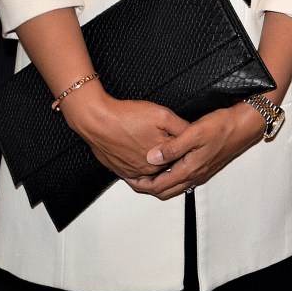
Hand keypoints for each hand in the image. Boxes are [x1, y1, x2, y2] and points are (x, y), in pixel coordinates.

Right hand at [59, 87, 188, 179]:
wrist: (97, 121)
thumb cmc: (126, 117)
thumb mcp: (162, 115)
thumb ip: (181, 127)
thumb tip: (194, 135)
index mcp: (164, 156)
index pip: (183, 157)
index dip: (187, 148)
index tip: (187, 141)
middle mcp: (151, 168)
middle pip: (169, 165)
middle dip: (174, 156)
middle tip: (171, 143)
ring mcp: (135, 172)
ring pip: (153, 171)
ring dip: (158, 163)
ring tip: (155, 147)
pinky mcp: (122, 172)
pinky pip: (137, 175)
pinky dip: (142, 168)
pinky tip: (142, 157)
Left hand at [129, 102, 267, 198]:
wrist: (244, 126)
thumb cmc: (222, 126)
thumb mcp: (194, 133)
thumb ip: (172, 147)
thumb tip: (151, 158)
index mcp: (190, 169)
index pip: (158, 186)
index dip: (140, 184)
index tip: (127, 176)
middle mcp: (195, 175)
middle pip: (164, 191)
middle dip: (146, 187)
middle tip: (131, 177)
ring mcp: (200, 172)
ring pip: (173, 186)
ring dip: (157, 182)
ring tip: (144, 172)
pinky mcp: (204, 165)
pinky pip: (181, 178)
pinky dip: (168, 176)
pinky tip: (164, 164)